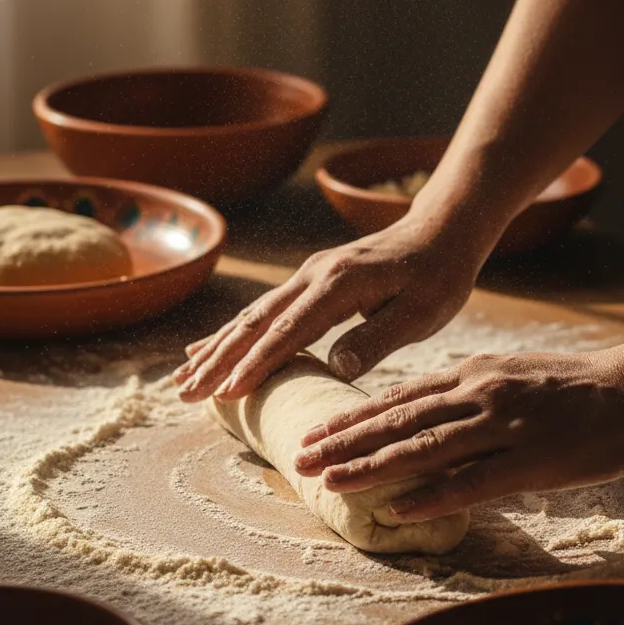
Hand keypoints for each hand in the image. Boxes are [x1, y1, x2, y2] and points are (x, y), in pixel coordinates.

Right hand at [173, 217, 484, 401]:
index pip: (289, 330)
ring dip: (215, 349)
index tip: (228, 393)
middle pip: (256, 322)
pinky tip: (204, 348)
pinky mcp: (309, 281)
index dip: (257, 363)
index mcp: (340, 284)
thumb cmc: (438, 275)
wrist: (441, 231)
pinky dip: (230, 333)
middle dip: (218, 360)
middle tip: (185, 393)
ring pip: (251, 317)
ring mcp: (307, 275)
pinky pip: (262, 311)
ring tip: (182, 380)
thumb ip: (378, 336)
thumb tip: (334, 365)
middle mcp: (314, 275)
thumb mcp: (422, 311)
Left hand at [293, 345, 623, 520]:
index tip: (315, 430)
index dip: (352, 416)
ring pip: (424, 448)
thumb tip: (427, 413)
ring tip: (330, 482)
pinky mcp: (533, 459)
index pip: (399, 398)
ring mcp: (504, 425)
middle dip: (344, 441)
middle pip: (398, 421)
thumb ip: (470, 392)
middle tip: (299, 459)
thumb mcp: (513, 374)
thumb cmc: (579, 387)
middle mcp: (479, 394)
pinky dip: (432, 497)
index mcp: (474, 374)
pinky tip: (399, 511)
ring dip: (372, 467)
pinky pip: (473, 482)